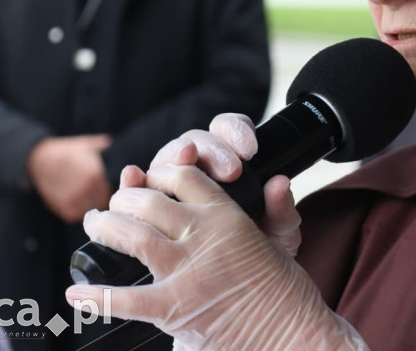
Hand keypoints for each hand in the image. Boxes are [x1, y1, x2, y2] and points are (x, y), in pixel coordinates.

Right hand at [26, 134, 111, 222]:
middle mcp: (86, 188)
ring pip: (87, 210)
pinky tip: (73, 204)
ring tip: (83, 201)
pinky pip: (73, 215)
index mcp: (95, 174)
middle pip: (100, 202)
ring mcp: (74, 198)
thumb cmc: (64, 151)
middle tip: (93, 197)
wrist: (39, 158)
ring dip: (86, 207)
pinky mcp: (61, 205)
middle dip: (97, 200)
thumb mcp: (84, 145)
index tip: (101, 190)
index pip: (107, 191)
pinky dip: (74, 212)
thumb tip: (109, 140)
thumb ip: (99, 145)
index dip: (105, 191)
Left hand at [65, 163, 366, 349]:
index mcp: (228, 215)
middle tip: (112, 205)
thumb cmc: (285, 289)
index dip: (160, 172)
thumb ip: (274, 207)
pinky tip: (75, 294)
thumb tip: (276, 178)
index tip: (148, 179)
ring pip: (132, 236)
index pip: (184, 176)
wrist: (290, 333)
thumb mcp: (282, 240)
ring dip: (105, 228)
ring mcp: (186, 271)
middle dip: (125, 199)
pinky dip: (95, 298)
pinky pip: (124, 300)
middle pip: (150, 202)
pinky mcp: (174, 308)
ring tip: (92, 225)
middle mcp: (204, 236)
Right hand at [139, 113, 301, 255]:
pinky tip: (133, 175)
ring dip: (175, 158)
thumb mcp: (278, 234)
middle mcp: (199, 165)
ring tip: (185, 166)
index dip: (236, 131)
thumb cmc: (259, 250)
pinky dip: (134, 177)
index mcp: (232, 160)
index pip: (229, 129)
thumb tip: (281, 184)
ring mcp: (171, 182)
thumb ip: (282, 210)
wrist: (237, 286)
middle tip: (230, 170)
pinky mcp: (147, 203)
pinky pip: (137, 183)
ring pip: (167, 156)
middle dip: (212, 150)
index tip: (250, 150)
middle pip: (197, 140)